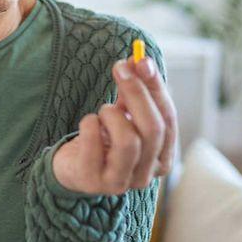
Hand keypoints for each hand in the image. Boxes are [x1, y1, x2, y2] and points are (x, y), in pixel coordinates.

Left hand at [52, 55, 177, 195]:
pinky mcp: (92, 181)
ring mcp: (120, 182)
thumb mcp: (125, 112)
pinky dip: (90, 124)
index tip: (142, 61)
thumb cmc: (106, 137)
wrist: (73, 166)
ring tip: (102, 111)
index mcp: (162, 157)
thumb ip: (137, 88)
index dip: (156, 88)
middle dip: (136, 93)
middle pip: (153, 129)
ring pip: (129, 141)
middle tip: (119, 68)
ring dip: (112, 115)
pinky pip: (94, 145)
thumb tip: (140, 59)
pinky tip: (89, 124)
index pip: (168, 119)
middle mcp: (146, 175)